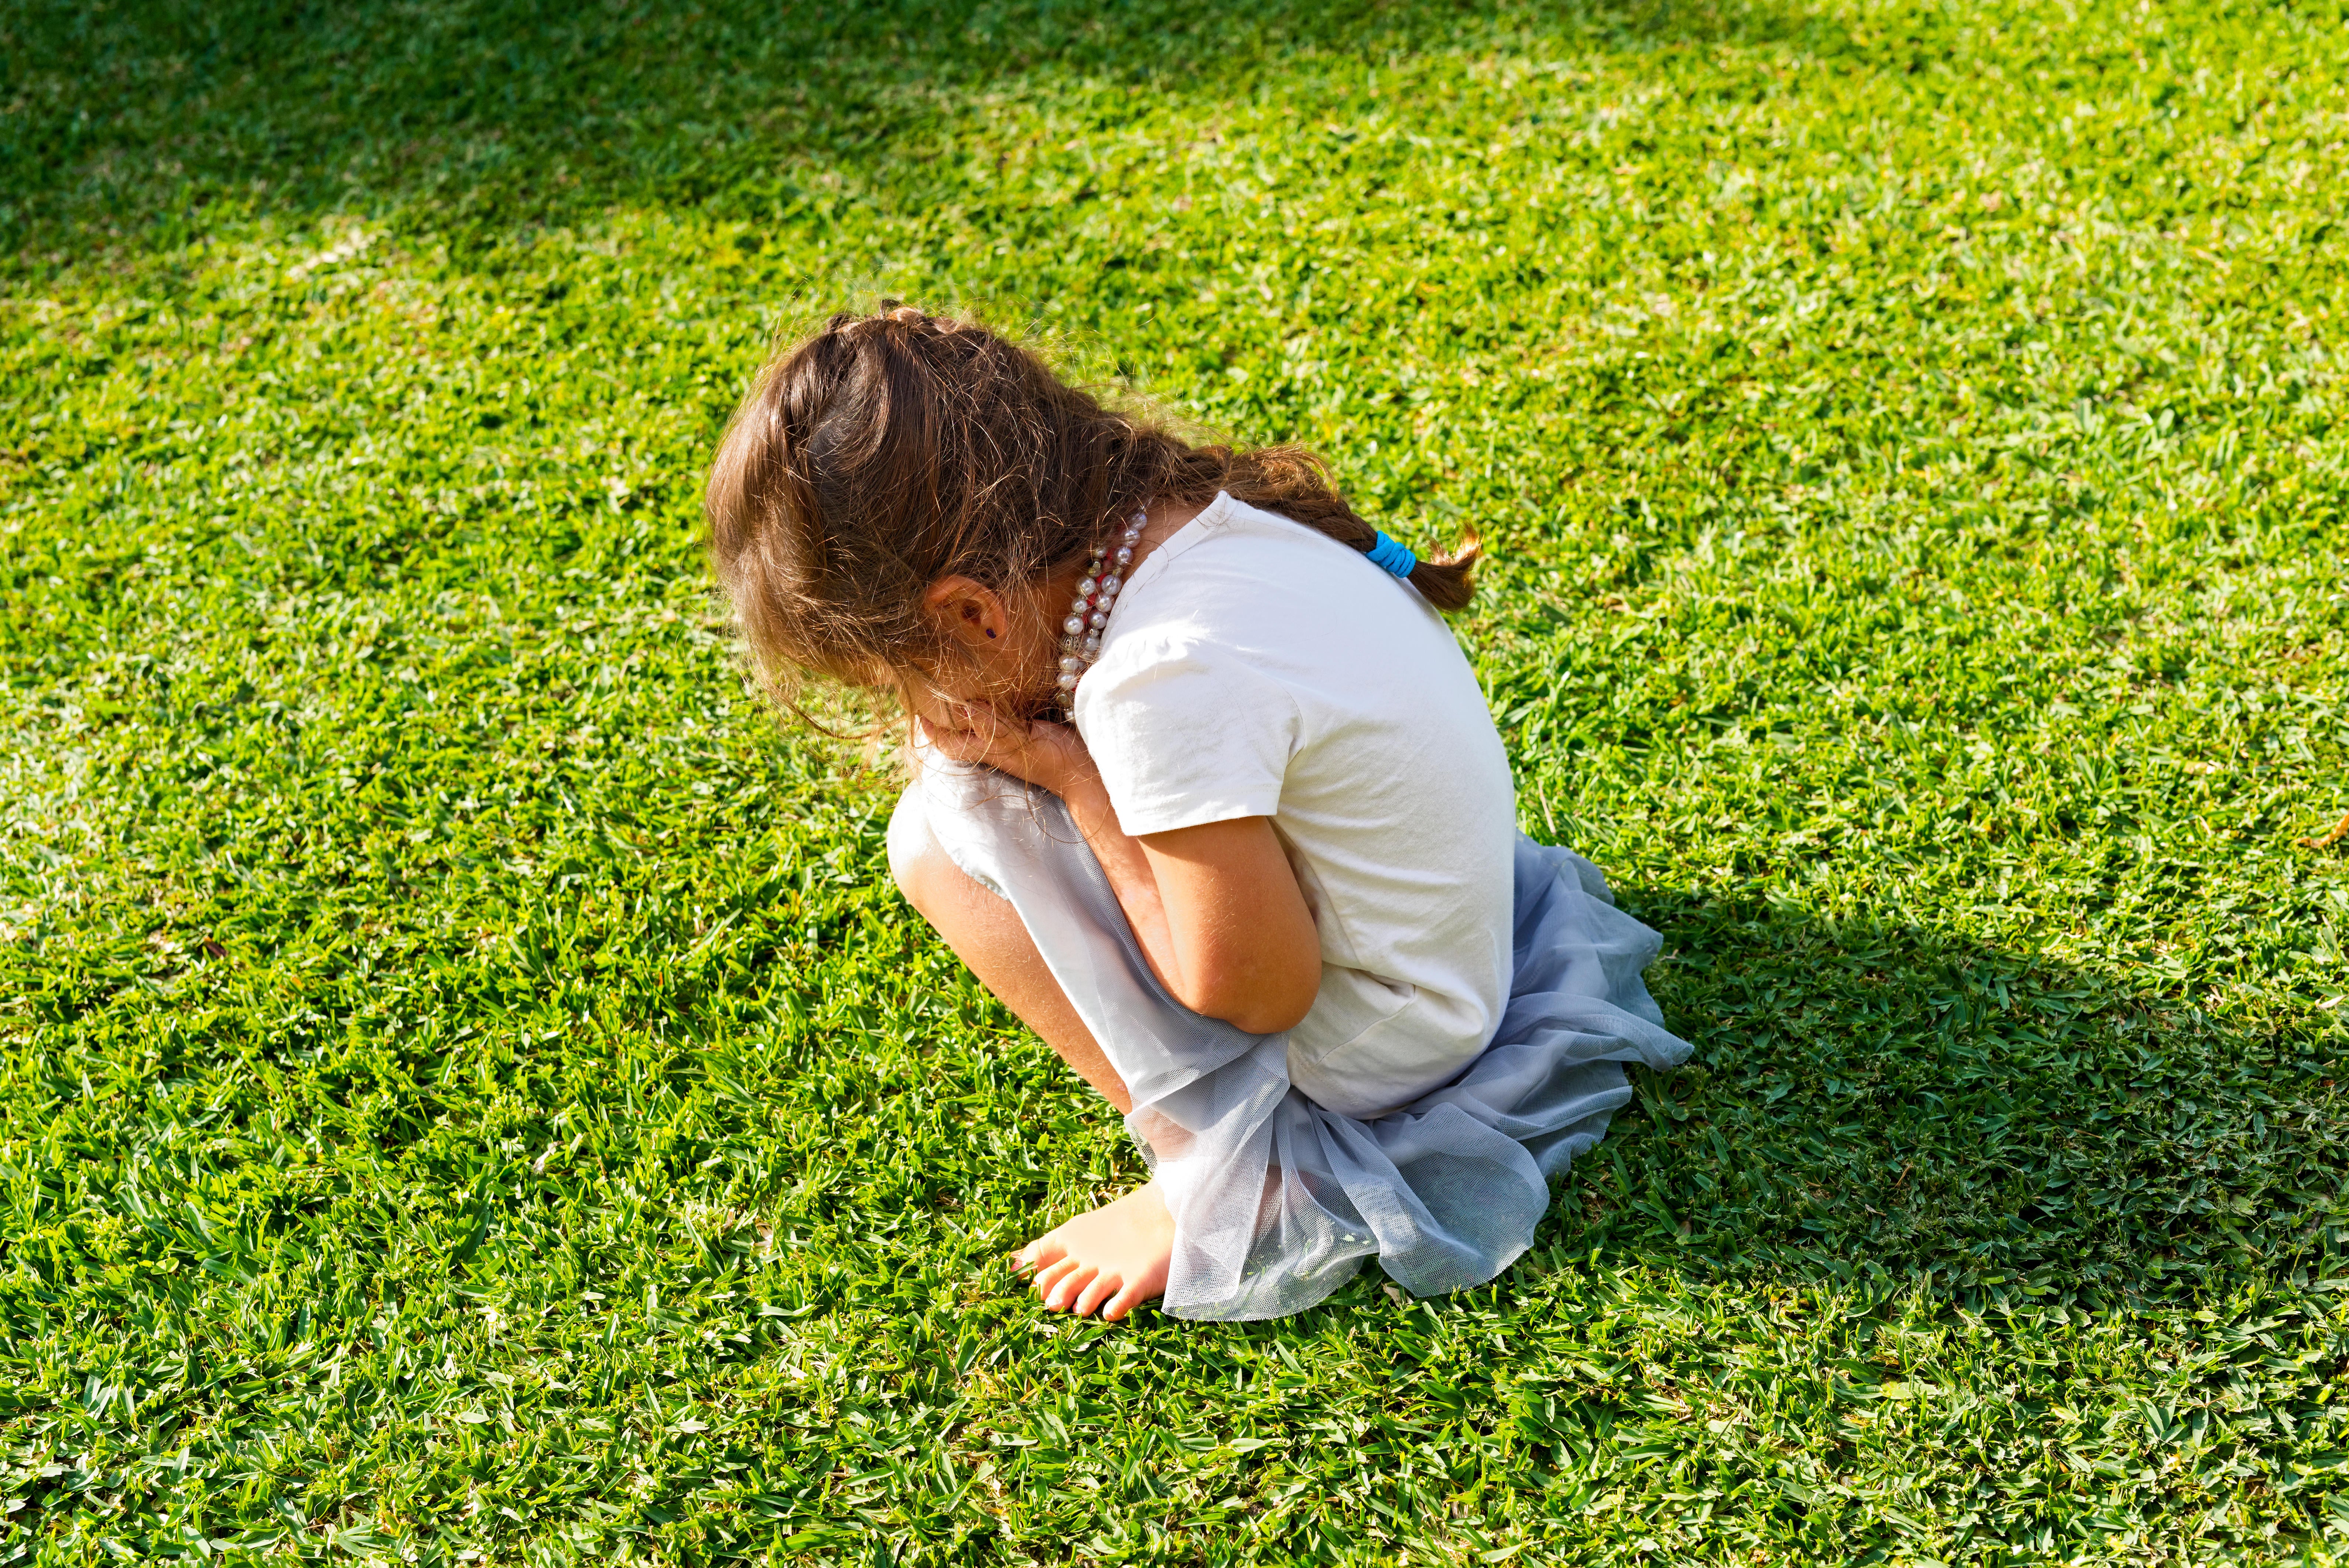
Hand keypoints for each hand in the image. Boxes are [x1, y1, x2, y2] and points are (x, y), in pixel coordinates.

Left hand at [908, 692, 1089, 797]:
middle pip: (954, 730)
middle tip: (931, 682)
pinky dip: (987, 701)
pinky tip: (988, 685)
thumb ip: (989, 724)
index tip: (916, 702)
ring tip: (952, 678)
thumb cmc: (1050, 759)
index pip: (943, 740)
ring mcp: (1004, 737)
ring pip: (973, 720)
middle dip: (941, 711)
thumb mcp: (1017, 741)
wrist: (1082, 770)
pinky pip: (995, 715)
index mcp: (982, 751)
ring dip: (962, 703)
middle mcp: (988, 744)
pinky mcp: (1021, 728)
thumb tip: (958, 706)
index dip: (927, 724)